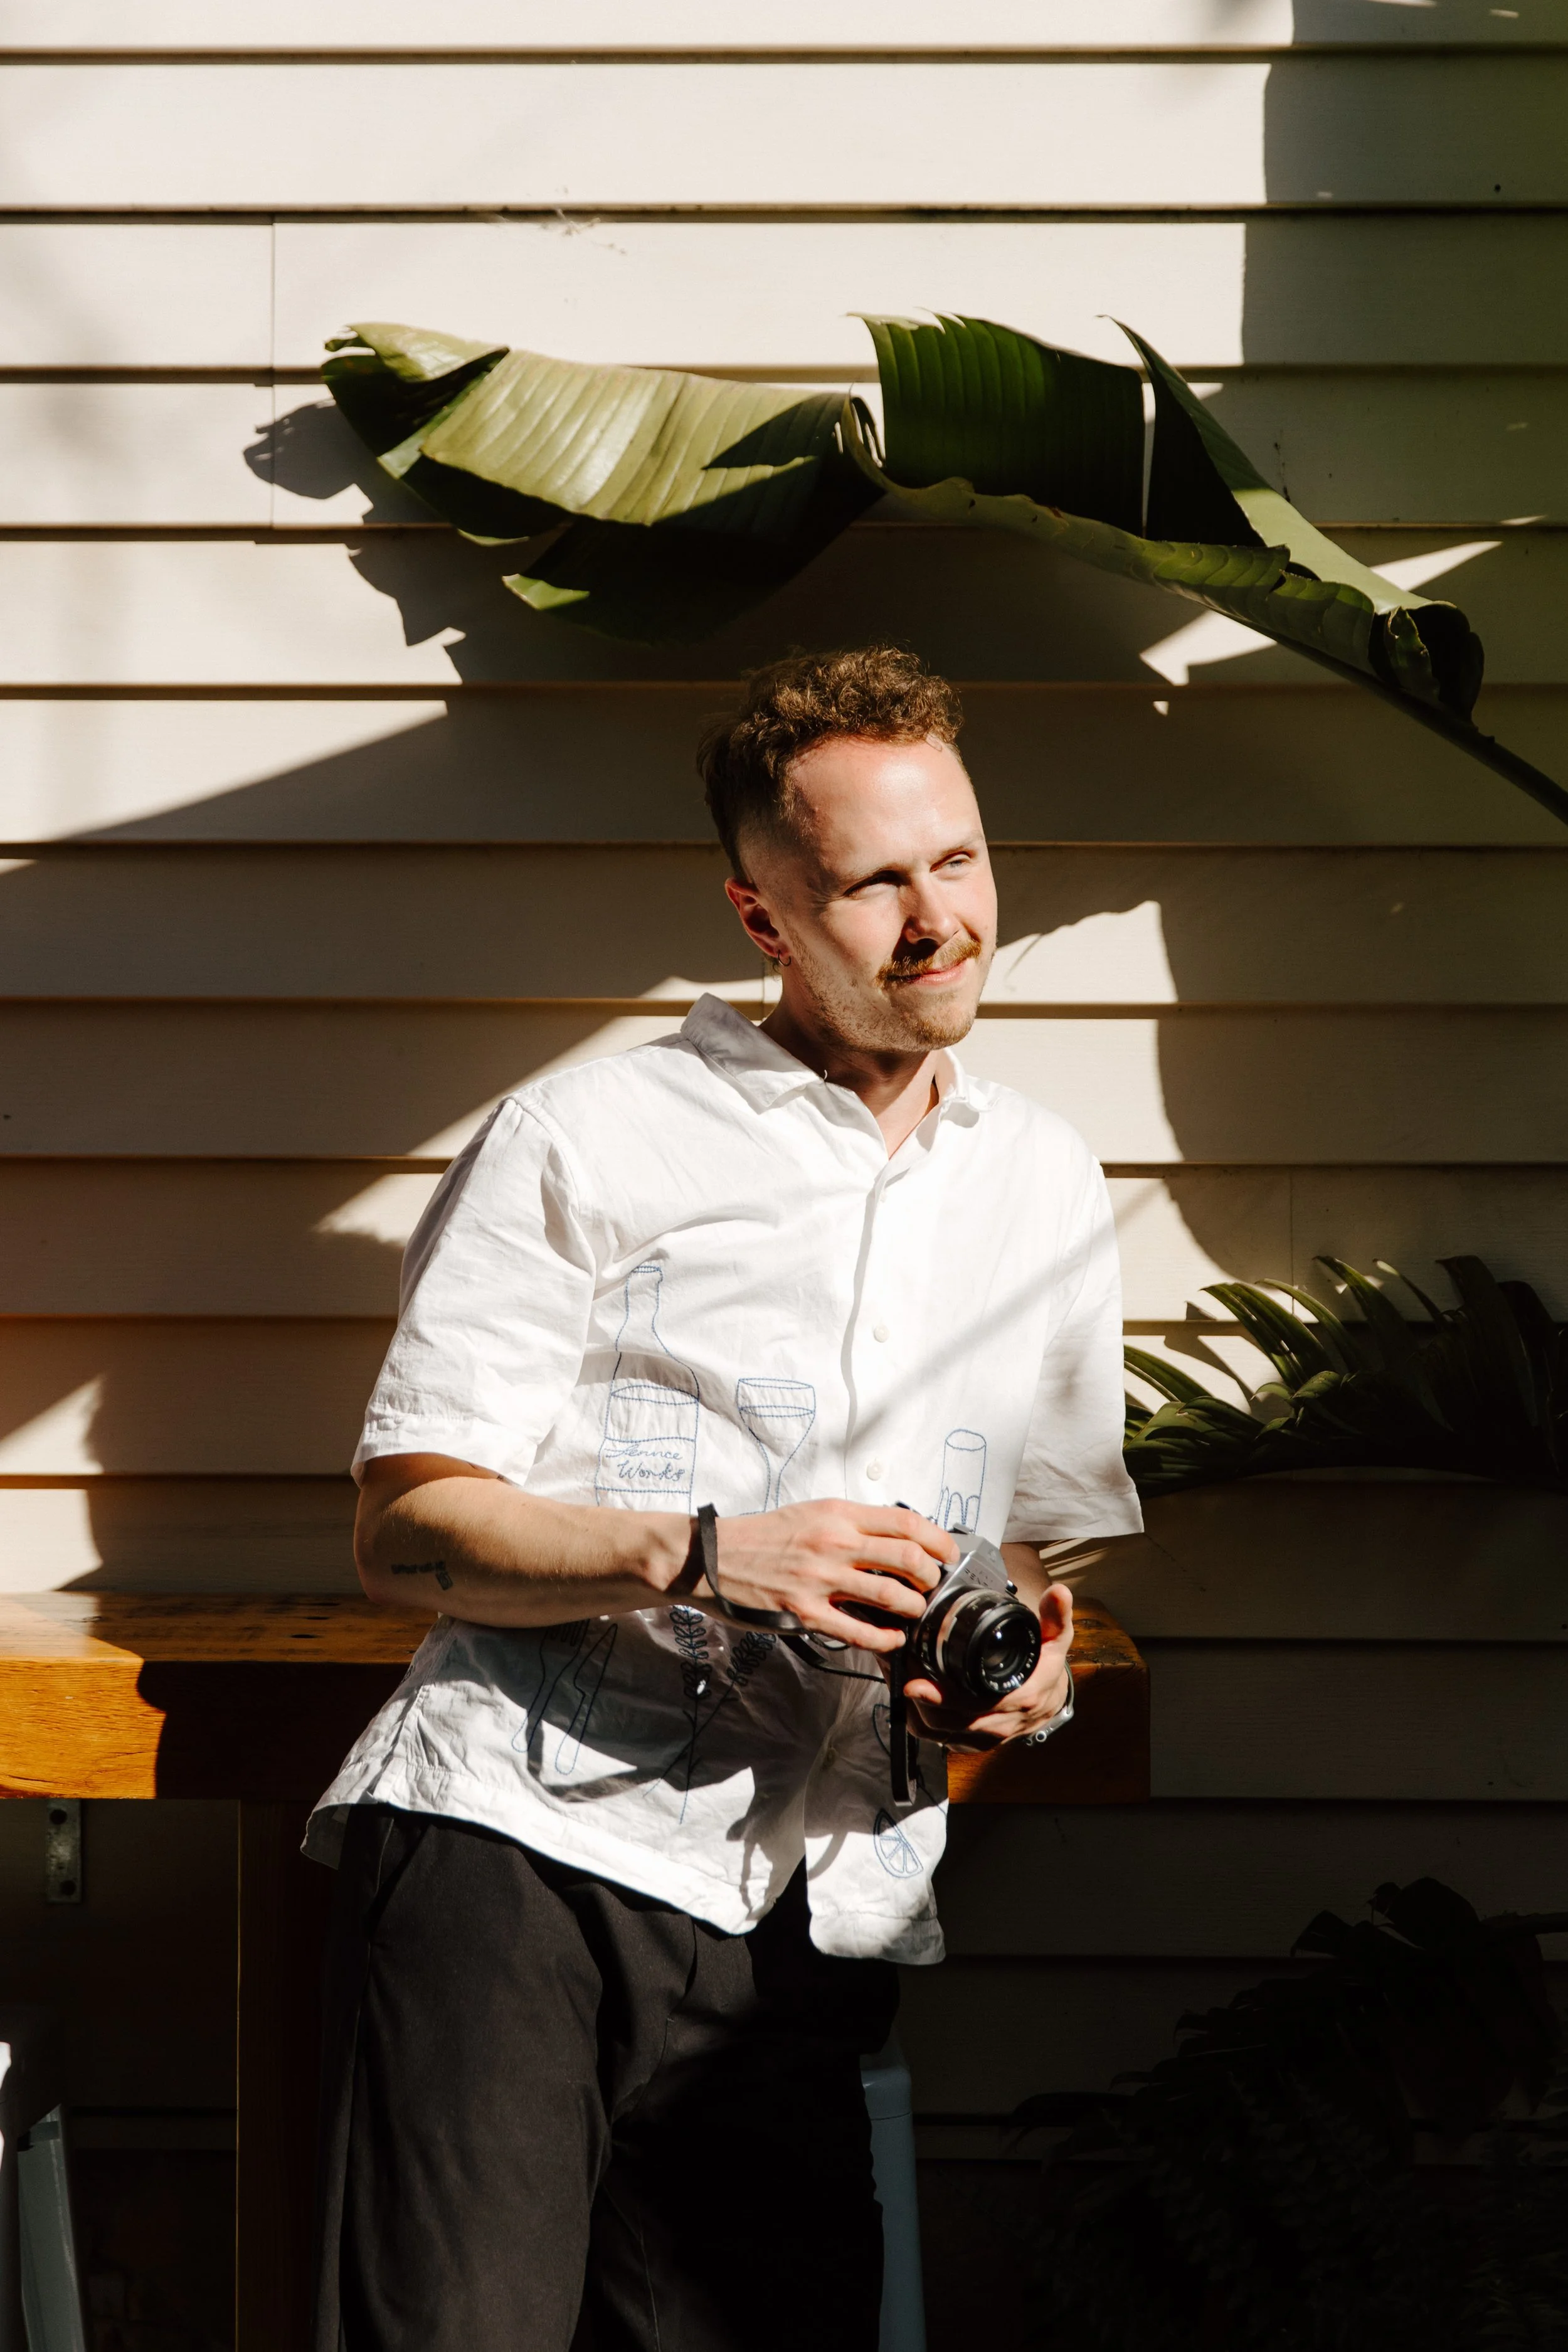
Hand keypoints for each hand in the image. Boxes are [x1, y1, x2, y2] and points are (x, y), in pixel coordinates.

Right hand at [708, 1501, 957, 1653]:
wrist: (712, 1556)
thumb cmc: (763, 1536)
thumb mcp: (811, 1513)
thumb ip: (852, 1524)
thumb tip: (896, 1540)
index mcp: (838, 1513)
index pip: (906, 1521)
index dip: (938, 1540)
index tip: (947, 1554)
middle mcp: (833, 1542)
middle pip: (908, 1557)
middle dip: (931, 1577)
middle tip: (931, 1586)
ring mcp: (820, 1579)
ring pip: (891, 1595)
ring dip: (913, 1608)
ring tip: (913, 1612)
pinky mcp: (805, 1612)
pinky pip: (858, 1631)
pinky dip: (885, 1639)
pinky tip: (892, 1639)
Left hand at [903, 1581, 1073, 1750]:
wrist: (1050, 1699)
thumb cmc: (1046, 1667)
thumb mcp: (1057, 1639)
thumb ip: (1055, 1615)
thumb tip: (1059, 1592)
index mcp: (1020, 1700)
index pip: (977, 1706)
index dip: (943, 1698)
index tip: (915, 1682)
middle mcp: (1000, 1725)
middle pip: (950, 1722)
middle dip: (918, 1699)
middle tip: (896, 1671)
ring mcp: (983, 1737)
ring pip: (939, 1733)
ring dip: (914, 1709)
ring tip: (897, 1678)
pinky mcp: (970, 1743)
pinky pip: (938, 1737)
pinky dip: (919, 1719)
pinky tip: (907, 1695)